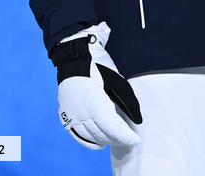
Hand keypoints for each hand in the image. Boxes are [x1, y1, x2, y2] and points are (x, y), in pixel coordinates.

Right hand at [48, 22, 142, 150]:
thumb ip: (128, 101)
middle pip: (103, 135)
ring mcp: (72, 117)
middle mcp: (81, 114)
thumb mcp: (117, 81)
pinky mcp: (66, 118)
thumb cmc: (98, 69)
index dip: (125, 137)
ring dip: (106, 140)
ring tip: (118, 139)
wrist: (74, 61)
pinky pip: (79, 137)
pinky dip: (91, 142)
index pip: (113, 128)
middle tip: (130, 140)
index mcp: (95, 103)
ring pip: (92, 137)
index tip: (136, 140)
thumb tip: (138, 120)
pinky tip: (101, 143)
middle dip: (118, 139)